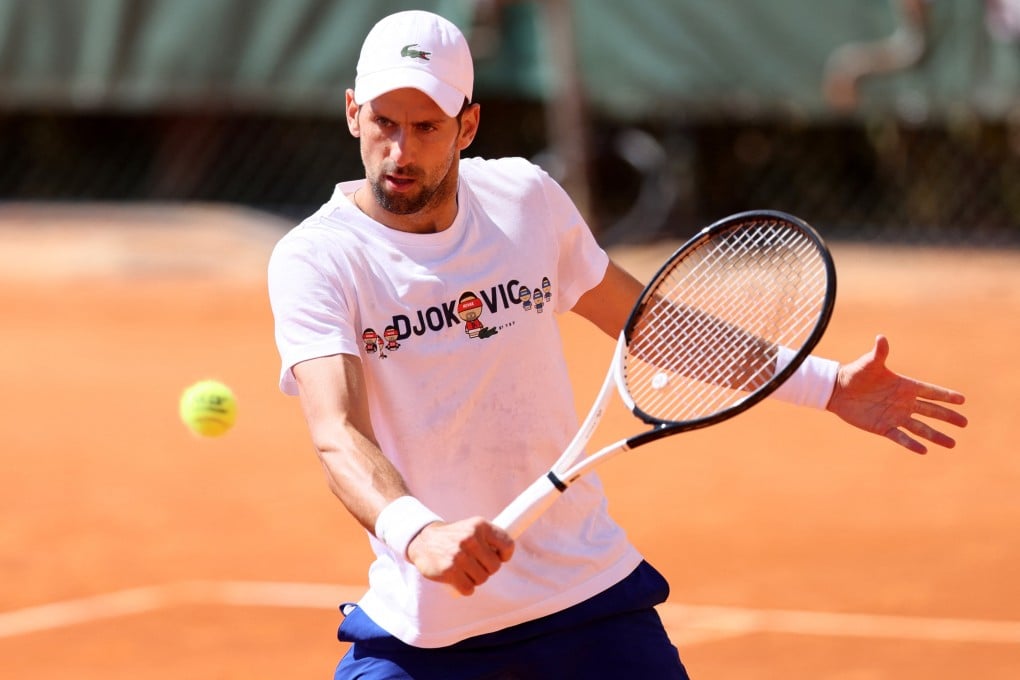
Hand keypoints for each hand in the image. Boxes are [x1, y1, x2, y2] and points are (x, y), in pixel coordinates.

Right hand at [406, 518, 514, 594]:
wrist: (422, 540)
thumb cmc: (453, 536)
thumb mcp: (471, 527)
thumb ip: (489, 539)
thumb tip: (505, 556)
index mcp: (479, 525)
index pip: (507, 544)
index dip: (504, 556)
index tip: (498, 558)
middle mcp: (470, 538)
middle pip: (495, 567)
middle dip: (486, 569)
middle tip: (474, 564)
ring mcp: (459, 555)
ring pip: (482, 579)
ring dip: (474, 579)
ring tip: (464, 570)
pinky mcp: (449, 570)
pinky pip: (468, 589)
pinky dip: (465, 588)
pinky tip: (458, 579)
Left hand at [826, 335, 967, 453]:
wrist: (837, 390)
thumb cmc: (855, 373)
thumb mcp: (869, 363)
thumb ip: (879, 353)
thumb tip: (881, 338)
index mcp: (905, 386)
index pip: (930, 391)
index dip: (946, 396)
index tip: (962, 400)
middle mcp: (904, 402)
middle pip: (931, 411)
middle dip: (948, 417)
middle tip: (964, 423)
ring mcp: (895, 416)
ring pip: (920, 427)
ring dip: (936, 435)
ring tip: (952, 444)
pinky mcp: (883, 427)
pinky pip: (900, 437)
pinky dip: (911, 444)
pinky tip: (924, 451)